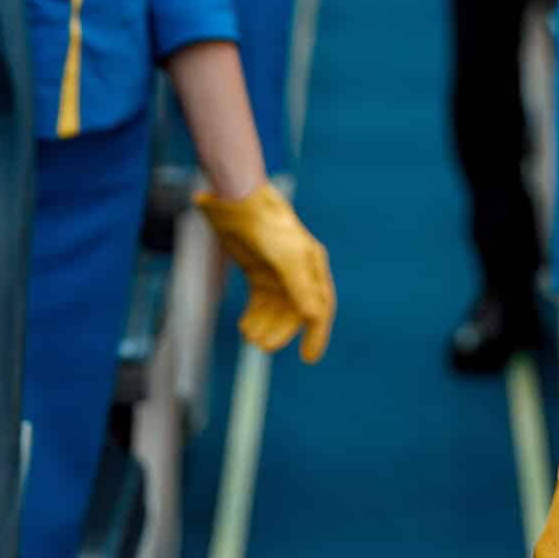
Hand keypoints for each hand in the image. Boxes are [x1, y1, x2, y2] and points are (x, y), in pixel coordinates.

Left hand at [195, 180, 335, 361]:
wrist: (237, 199)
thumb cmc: (266, 225)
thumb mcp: (286, 258)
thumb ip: (300, 287)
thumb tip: (314, 317)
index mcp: (313, 265)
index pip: (321, 307)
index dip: (317, 334)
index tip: (307, 358)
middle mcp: (299, 270)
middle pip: (295, 312)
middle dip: (281, 331)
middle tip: (263, 346)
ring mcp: (278, 271)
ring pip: (276, 309)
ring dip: (265, 325)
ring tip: (250, 336)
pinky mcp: (258, 269)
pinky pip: (261, 301)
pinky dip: (254, 315)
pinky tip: (245, 325)